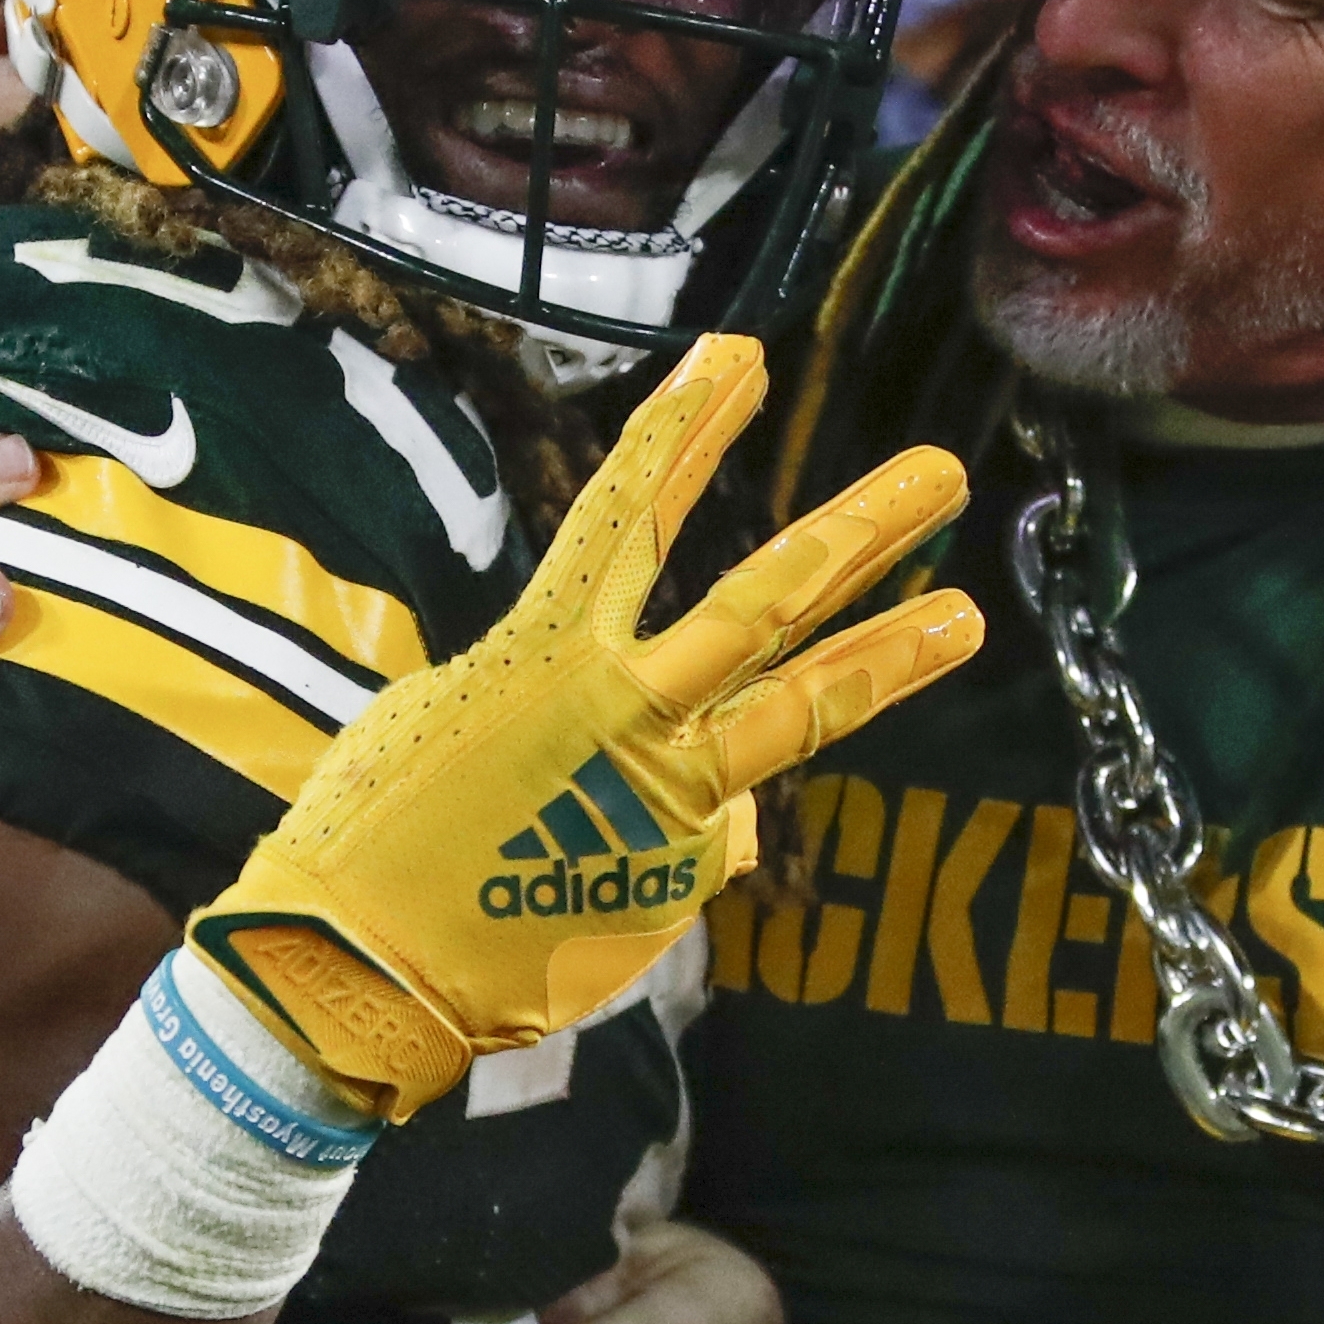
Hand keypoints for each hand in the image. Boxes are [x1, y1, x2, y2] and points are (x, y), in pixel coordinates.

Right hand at [192, 335, 981, 1120]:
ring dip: (887, 657)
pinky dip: (668, 836)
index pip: (627, 514)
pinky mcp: (677, 878)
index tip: (736, 356)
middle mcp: (622, 712)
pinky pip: (702, 836)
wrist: (359, 967)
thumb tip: (704, 778)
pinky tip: (591, 870)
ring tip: (964, 617)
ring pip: (796, 712)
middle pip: (762, 603)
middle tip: (938, 474)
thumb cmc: (377, 835)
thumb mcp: (461, 728)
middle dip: (856, 532)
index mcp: (544, 653)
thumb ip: (581, 718)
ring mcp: (663, 796)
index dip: (684, 431)